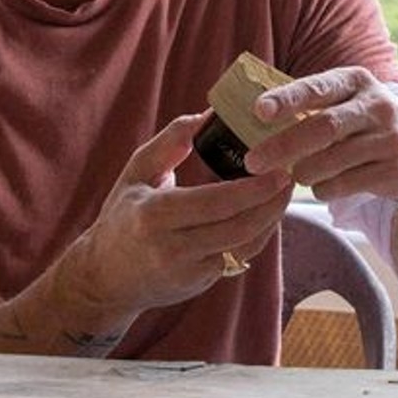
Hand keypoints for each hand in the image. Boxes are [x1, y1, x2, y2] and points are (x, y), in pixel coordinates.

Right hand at [63, 113, 292, 316]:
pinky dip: (259, 234)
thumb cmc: (122, 217)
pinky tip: (268, 212)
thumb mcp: (136, 173)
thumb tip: (205, 114)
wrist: (106, 278)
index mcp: (154, 216)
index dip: (252, 189)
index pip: (214, 203)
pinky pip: (240, 257)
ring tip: (285, 191)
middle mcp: (172, 248)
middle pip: (237, 227)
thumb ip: (170, 143)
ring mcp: (189, 271)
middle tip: (291, 175)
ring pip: (244, 246)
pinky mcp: (202, 283)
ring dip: (271, 219)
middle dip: (270, 203)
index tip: (277, 168)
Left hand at [243, 66, 397, 204]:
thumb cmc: (366, 121)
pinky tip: (321, 186)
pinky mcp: (394, 170)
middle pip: (322, 127)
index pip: (318, 87)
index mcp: (357, 81)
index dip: (287, 99)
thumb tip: (253, 116)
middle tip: (253, 161)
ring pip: (331, 160)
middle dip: (282, 146)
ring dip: (303, 172)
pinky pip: (345, 184)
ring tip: (293, 174)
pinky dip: (324, 188)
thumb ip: (311, 103)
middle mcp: (377, 106)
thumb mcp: (348, 99)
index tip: (258, 110)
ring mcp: (389, 139)